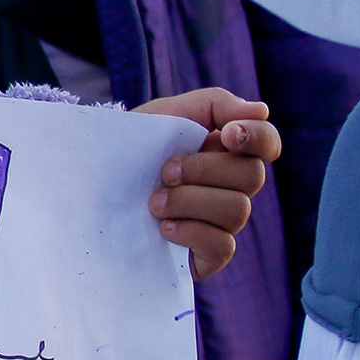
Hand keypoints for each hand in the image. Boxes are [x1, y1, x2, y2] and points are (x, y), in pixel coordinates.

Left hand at [129, 87, 281, 279]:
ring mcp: (221, 222)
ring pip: (237, 210)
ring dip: (189, 201)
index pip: (267, 143)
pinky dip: (192, 232)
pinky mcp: (208, 254)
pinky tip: (163, 228)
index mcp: (226, 151)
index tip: (226, 134)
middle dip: (203, 170)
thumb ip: (215, 105)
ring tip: (154, 201)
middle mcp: (231, 187)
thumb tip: (261, 111)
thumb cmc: (132, 149)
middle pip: (252, 176)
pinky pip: (223, 245)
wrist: (91, 188)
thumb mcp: (166, 115)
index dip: (257, 138)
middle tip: (164, 171)